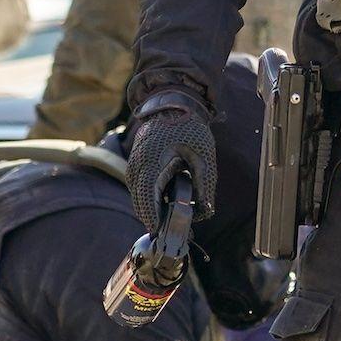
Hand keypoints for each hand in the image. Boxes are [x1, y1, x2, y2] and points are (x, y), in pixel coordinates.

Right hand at [126, 88, 217, 228]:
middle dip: (155, 221)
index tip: (162, 235)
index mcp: (152, 162)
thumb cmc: (188, 126)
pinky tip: (167, 207)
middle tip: (176, 235)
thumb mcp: (203, 154)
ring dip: (153, 211)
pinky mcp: (137, 166)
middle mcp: (138, 166)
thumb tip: (206, 211)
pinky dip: (151, 200)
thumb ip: (205, 183)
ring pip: (139, 198)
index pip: (147, 199)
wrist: (171, 105)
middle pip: (141, 203)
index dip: (154, 220)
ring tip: (175, 224)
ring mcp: (134, 166)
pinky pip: (141, 190)